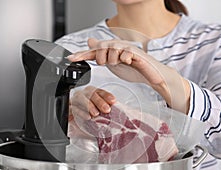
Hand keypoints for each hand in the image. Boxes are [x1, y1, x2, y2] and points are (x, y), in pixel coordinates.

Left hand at [68, 38, 190, 113]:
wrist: (150, 75)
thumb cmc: (133, 69)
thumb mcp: (113, 63)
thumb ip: (101, 54)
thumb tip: (90, 42)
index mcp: (111, 49)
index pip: (93, 51)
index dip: (81, 54)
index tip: (70, 59)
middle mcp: (117, 46)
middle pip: (100, 47)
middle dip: (101, 58)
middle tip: (107, 63)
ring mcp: (126, 48)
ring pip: (111, 49)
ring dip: (113, 59)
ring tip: (120, 63)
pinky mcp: (136, 52)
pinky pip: (124, 53)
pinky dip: (124, 59)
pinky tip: (128, 62)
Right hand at [69, 86, 115, 119]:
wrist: (73, 120)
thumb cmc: (87, 114)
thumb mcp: (97, 111)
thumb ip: (105, 109)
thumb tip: (116, 112)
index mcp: (91, 93)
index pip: (99, 91)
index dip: (107, 95)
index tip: (113, 101)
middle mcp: (83, 95)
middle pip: (90, 93)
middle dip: (99, 101)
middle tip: (106, 109)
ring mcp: (75, 100)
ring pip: (81, 98)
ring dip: (89, 105)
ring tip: (96, 114)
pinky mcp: (69, 108)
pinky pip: (73, 108)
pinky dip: (80, 112)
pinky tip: (87, 116)